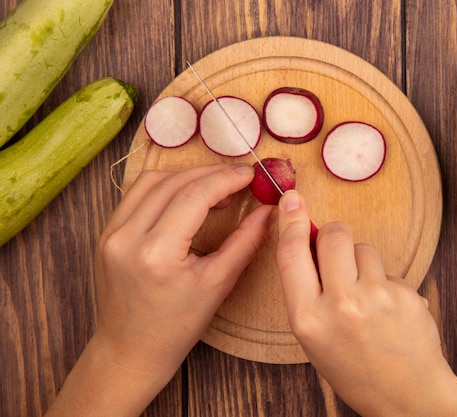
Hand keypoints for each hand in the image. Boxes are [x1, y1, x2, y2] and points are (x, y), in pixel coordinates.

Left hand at [45, 164, 271, 416]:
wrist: (130, 350)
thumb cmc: (176, 326)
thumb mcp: (218, 285)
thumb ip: (246, 242)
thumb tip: (269, 210)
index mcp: (157, 253)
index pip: (195, 195)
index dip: (226, 179)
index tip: (251, 174)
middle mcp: (127, 237)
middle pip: (173, 182)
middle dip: (210, 174)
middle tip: (239, 178)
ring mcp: (110, 233)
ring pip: (151, 181)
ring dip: (185, 176)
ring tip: (214, 187)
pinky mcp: (105, 233)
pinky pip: (135, 195)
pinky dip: (164, 188)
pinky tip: (186, 197)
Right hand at [275, 190, 456, 416]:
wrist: (408, 396)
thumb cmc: (355, 370)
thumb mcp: (314, 337)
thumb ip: (306, 291)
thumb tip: (308, 240)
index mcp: (308, 319)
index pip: (292, 253)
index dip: (291, 221)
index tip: (293, 200)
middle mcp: (340, 304)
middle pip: (335, 235)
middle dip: (336, 237)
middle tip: (339, 256)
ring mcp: (377, 298)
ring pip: (365, 249)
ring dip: (364, 263)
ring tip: (369, 298)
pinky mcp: (406, 295)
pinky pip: (389, 270)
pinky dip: (386, 283)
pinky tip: (389, 311)